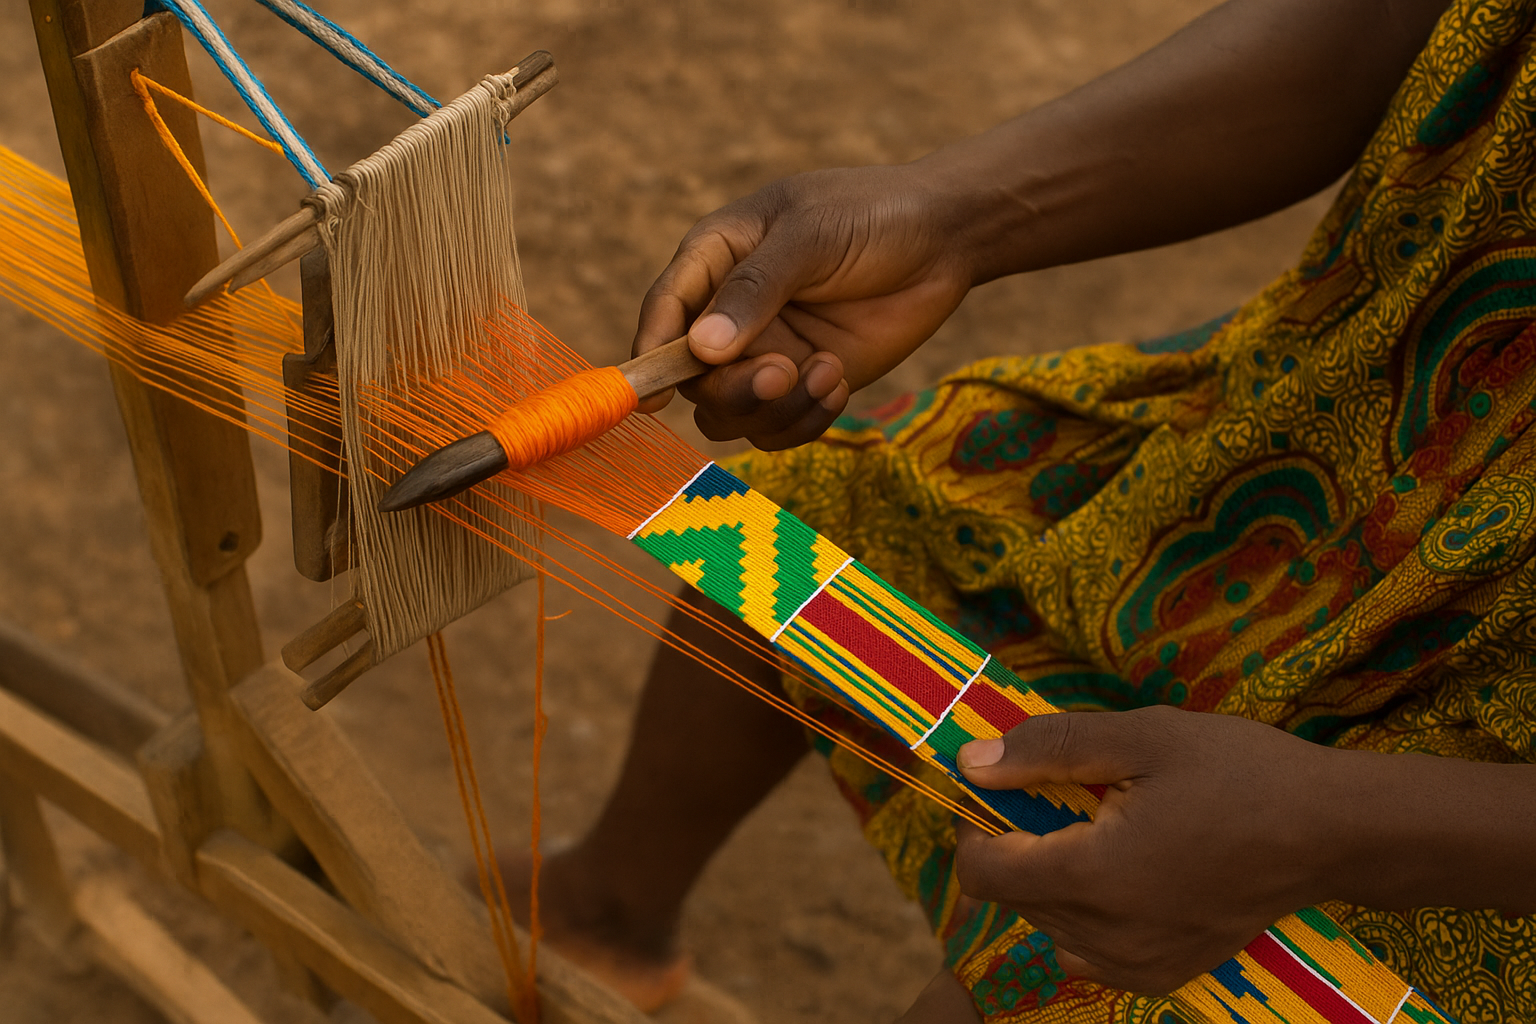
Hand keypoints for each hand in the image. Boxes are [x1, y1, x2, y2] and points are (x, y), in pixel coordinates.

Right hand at [632, 163, 975, 447]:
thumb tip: (701, 349)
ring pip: (730, 414)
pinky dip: (804, 419)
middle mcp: (729, 312)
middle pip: (694, 379)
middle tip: (783, 372)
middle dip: (733, 389)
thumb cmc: (871, 215)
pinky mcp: (803, 382)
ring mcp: (765, 352)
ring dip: (774, 409)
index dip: (651, 357)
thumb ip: (755, 289)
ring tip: (828, 373)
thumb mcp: (810, 237)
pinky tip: (838, 381)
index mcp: (714, 258)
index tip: (652, 398)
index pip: (664, 313)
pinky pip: (777, 428)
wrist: (944, 238)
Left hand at [953, 706, 1333, 993]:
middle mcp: (1110, 934)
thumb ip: (1047, 749)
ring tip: (1101, 828)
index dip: (974, 826)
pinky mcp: (1165, 973)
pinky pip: (1089, 951)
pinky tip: (1122, 872)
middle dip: (1016, 843)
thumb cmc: (1239, 772)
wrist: (1331, 831)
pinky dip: (1085, 914)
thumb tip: (970, 764)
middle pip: (1014, 897)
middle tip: (1060, 797)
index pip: (982, 874)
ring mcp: (1139, 962)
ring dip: (1050, 876)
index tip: (998, 788)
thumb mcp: (1140, 737)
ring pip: (1047, 924)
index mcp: (1096, 875)